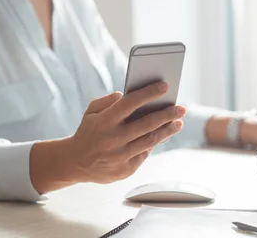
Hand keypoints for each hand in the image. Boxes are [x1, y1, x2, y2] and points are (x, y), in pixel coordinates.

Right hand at [69, 82, 185, 182]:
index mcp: (104, 121)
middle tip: (182, 108)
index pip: (130, 103)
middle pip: (146, 124)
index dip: (149, 93)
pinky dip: (153, 143)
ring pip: (150, 141)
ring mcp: (119, 156)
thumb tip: (129, 95)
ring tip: (178, 123)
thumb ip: (109, 100)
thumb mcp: (91, 112)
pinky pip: (144, 154)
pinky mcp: (124, 170)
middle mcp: (112, 139)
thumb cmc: (88, 131)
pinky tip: (163, 135)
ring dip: (167, 131)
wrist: (74, 162)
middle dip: (167, 114)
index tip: (165, 86)